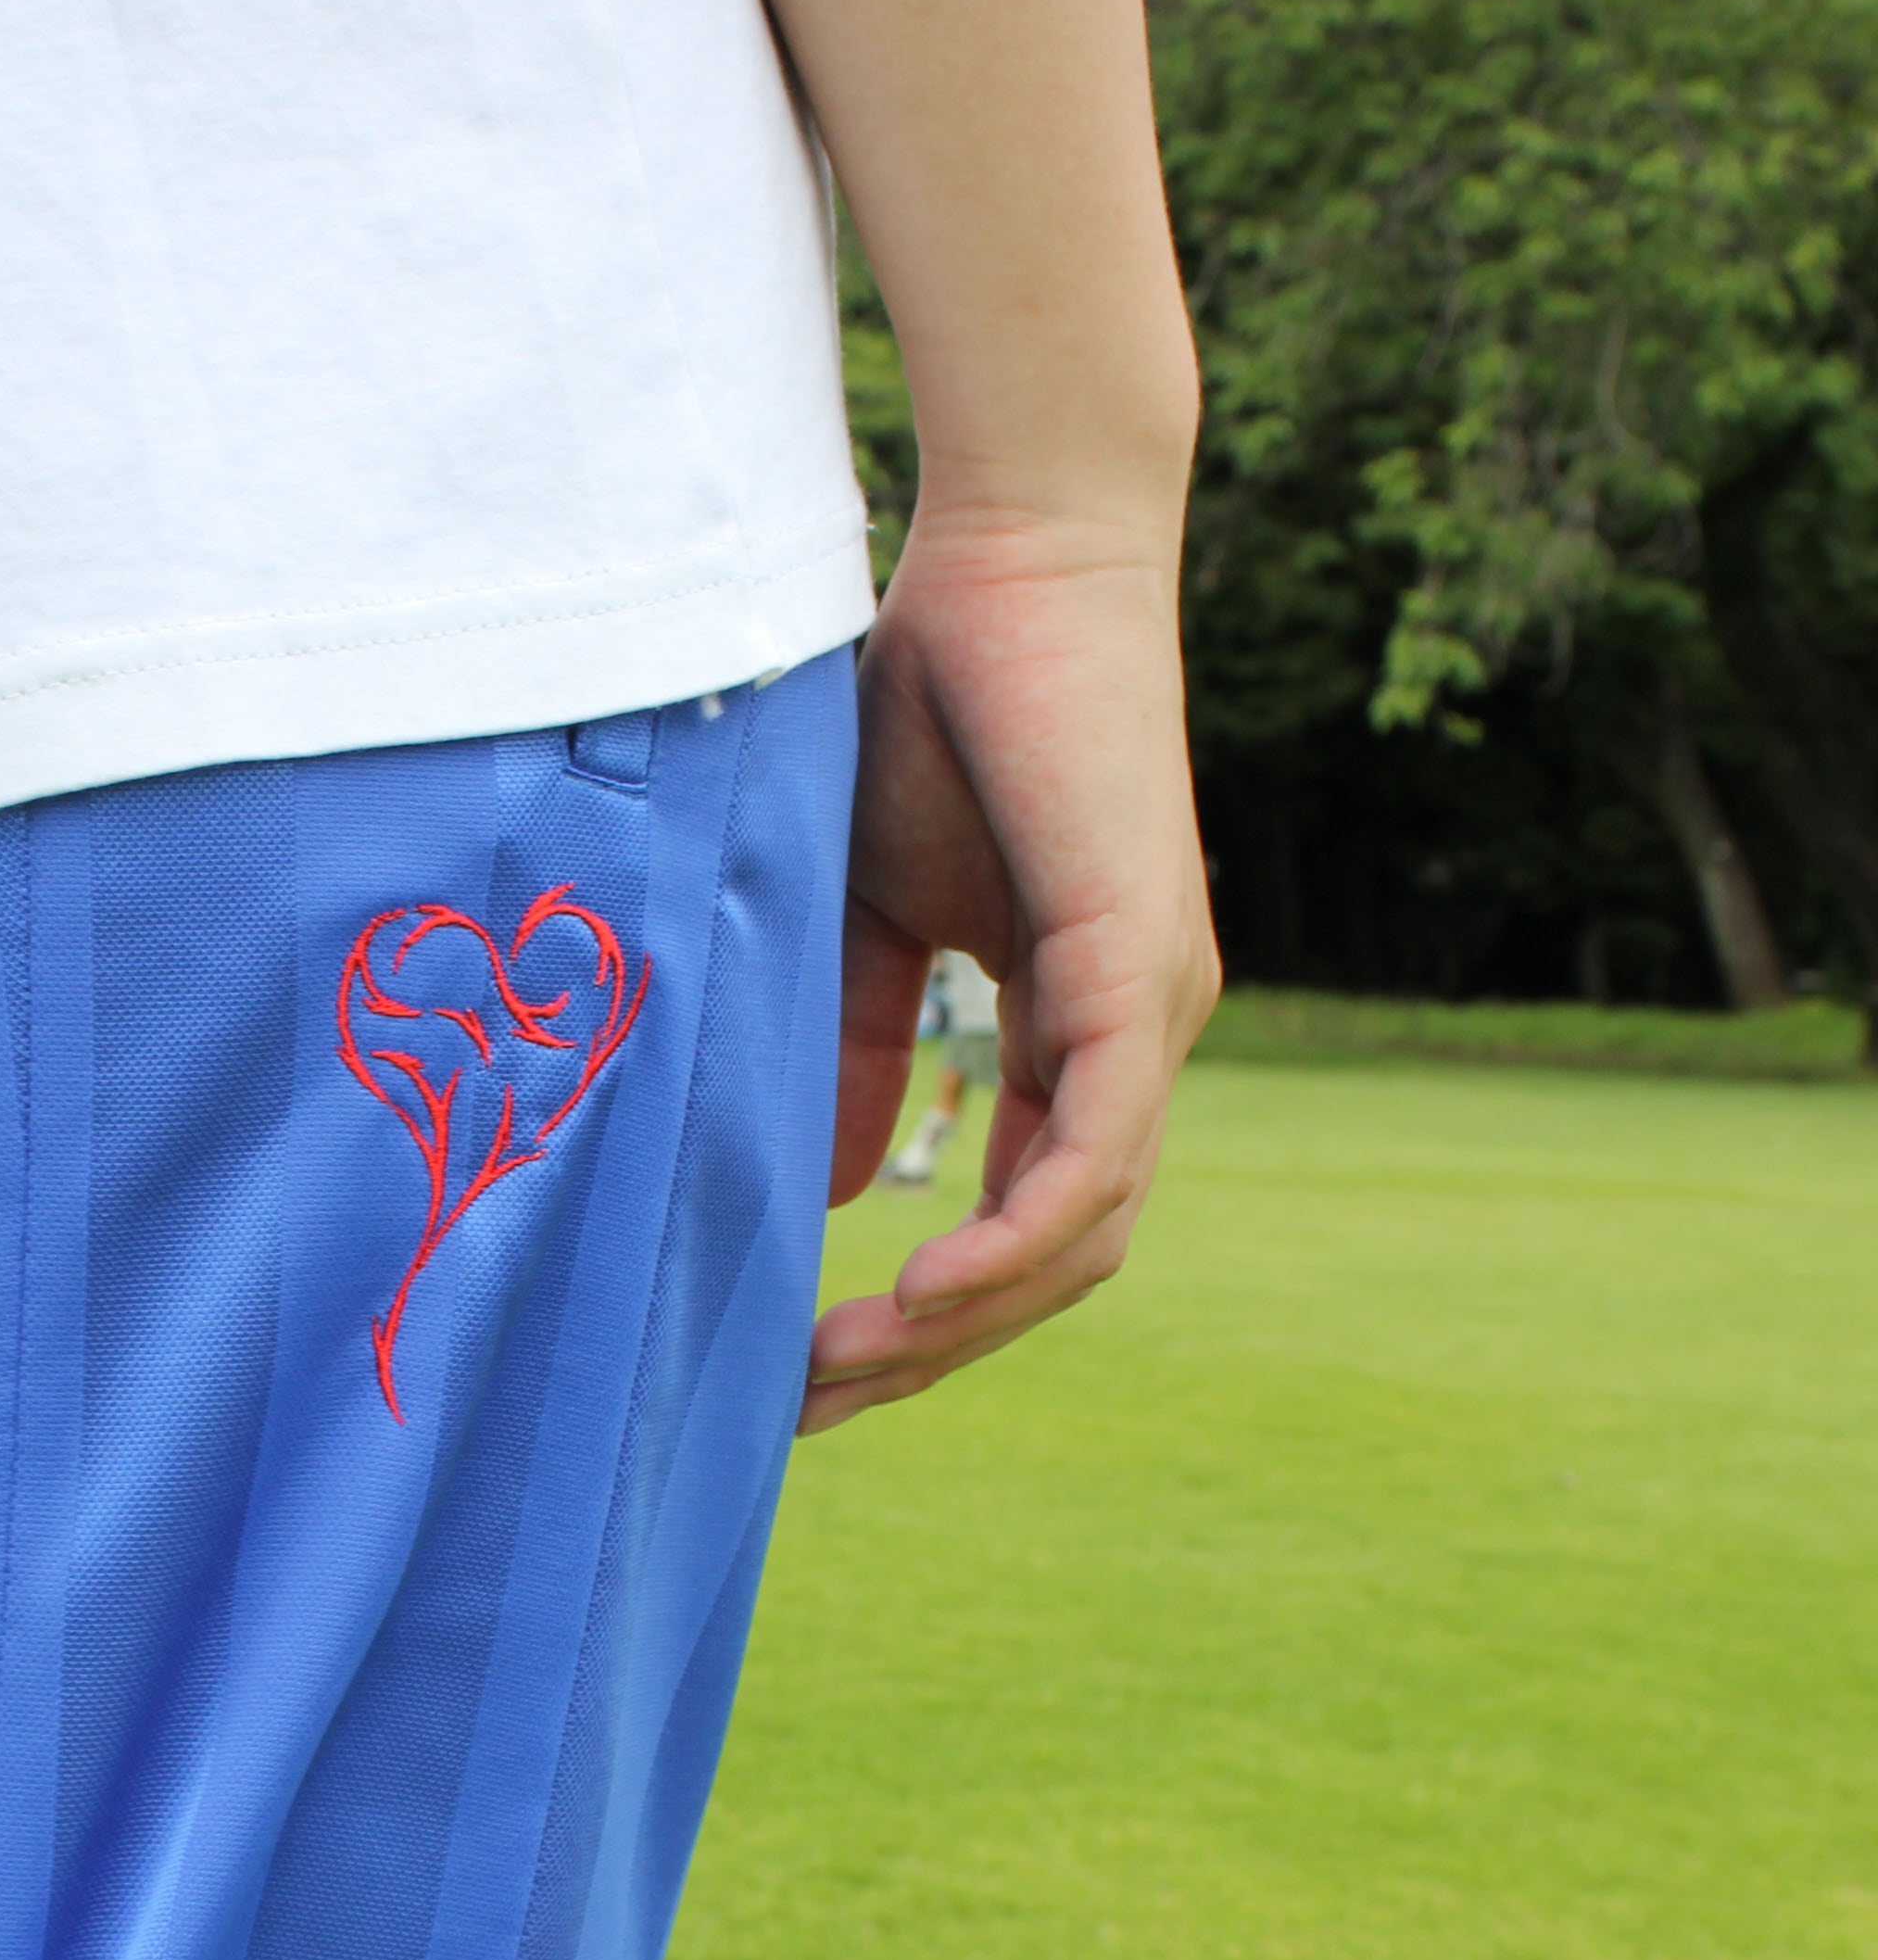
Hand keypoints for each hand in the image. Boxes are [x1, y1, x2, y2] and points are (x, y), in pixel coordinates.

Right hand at [804, 504, 1219, 1435]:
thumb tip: (834, 1190)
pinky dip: (1018, 1240)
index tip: (803, 1362)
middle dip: (933, 1350)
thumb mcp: (866, 915)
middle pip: (1061, 1257)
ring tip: (842, 1364)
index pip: (1027, 1213)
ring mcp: (1155, 1011)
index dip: (925, 1308)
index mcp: (1080, 1028)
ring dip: (965, 1322)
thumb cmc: (929, 708)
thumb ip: (856, 1047)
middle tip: (805, 1404)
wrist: (1010, 554)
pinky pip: (1097, 1154)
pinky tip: (923, 1291)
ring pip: (1086, 1231)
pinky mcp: (1142, 968)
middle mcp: (1136, 1038)